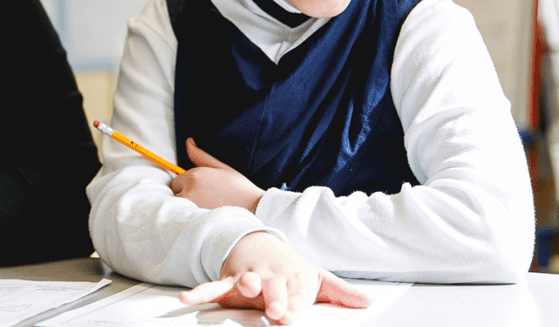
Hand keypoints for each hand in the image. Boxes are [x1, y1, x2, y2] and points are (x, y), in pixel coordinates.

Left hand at [170, 138, 263, 211]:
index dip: (186, 185)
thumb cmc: (240, 189)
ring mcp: (191, 209)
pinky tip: (205, 219)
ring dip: (186, 208)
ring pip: (178, 208)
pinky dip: (190, 220)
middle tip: (204, 200)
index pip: (176, 181)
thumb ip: (200, 156)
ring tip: (205, 209)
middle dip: (184, 196)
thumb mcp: (221, 167)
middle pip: (175, 195)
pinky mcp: (194, 223)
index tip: (200, 190)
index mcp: (194, 176)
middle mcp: (189, 192)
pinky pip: (184, 220)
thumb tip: (188, 142)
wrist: (255, 210)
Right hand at [179, 232, 369, 324]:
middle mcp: (271, 277)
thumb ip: (342, 294)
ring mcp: (249, 275)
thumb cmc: (290, 268)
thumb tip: (371, 303)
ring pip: (246, 280)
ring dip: (247, 284)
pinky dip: (200, 292)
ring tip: (246, 287)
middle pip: (273, 288)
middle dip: (274, 297)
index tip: (292, 316)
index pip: (297, 296)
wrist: (259, 242)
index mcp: (295, 278)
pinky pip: (213, 286)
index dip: (295, 306)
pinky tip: (187, 300)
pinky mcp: (229, 279)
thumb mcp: (317, 278)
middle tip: (276, 310)